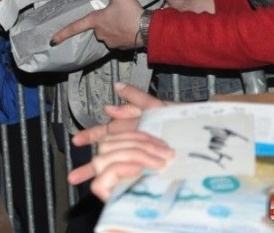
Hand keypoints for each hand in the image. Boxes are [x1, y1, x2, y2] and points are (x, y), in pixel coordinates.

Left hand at [51, 0, 143, 49]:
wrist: (149, 30)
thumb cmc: (131, 12)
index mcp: (96, 21)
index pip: (75, 27)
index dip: (63, 33)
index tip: (52, 40)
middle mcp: (100, 34)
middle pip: (97, 24)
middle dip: (104, 18)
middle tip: (118, 11)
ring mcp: (110, 42)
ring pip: (108, 31)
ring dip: (113, 25)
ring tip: (126, 17)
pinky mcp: (121, 47)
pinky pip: (117, 37)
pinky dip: (122, 32)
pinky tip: (130, 26)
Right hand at [68, 82, 169, 196]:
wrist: (197, 132)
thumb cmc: (178, 118)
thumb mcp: (156, 105)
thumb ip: (135, 98)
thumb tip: (116, 89)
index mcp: (129, 126)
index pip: (104, 132)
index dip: (90, 136)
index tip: (77, 140)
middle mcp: (130, 142)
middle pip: (105, 153)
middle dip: (90, 163)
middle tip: (75, 175)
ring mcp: (137, 155)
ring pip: (114, 165)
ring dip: (99, 174)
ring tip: (85, 183)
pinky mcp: (146, 166)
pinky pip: (130, 171)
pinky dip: (119, 178)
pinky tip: (112, 185)